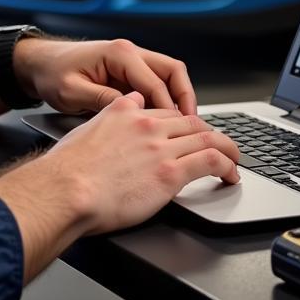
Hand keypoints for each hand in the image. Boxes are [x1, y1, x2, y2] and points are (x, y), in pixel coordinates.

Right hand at [0, 92, 239, 262]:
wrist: (65, 190)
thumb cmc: (66, 170)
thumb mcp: (88, 127)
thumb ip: (110, 116)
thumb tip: (123, 108)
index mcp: (128, 111)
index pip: (166, 111)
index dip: (182, 122)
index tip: (189, 132)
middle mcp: (148, 124)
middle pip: (190, 122)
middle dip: (209, 132)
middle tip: (217, 144)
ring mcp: (160, 148)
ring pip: (207, 138)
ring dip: (225, 148)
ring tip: (233, 157)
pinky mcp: (170, 173)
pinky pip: (210, 162)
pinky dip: (226, 165)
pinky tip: (230, 174)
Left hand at [15, 36, 196, 114]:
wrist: (39, 63)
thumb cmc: (52, 73)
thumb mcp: (73, 91)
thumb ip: (103, 100)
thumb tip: (132, 113)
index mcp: (119, 53)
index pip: (155, 81)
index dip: (168, 107)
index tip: (176, 129)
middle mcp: (129, 52)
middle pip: (172, 71)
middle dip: (185, 97)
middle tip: (192, 124)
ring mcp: (131, 60)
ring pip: (168, 76)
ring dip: (177, 98)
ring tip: (183, 125)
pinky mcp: (127, 72)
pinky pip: (155, 83)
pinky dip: (164, 100)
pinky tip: (163, 121)